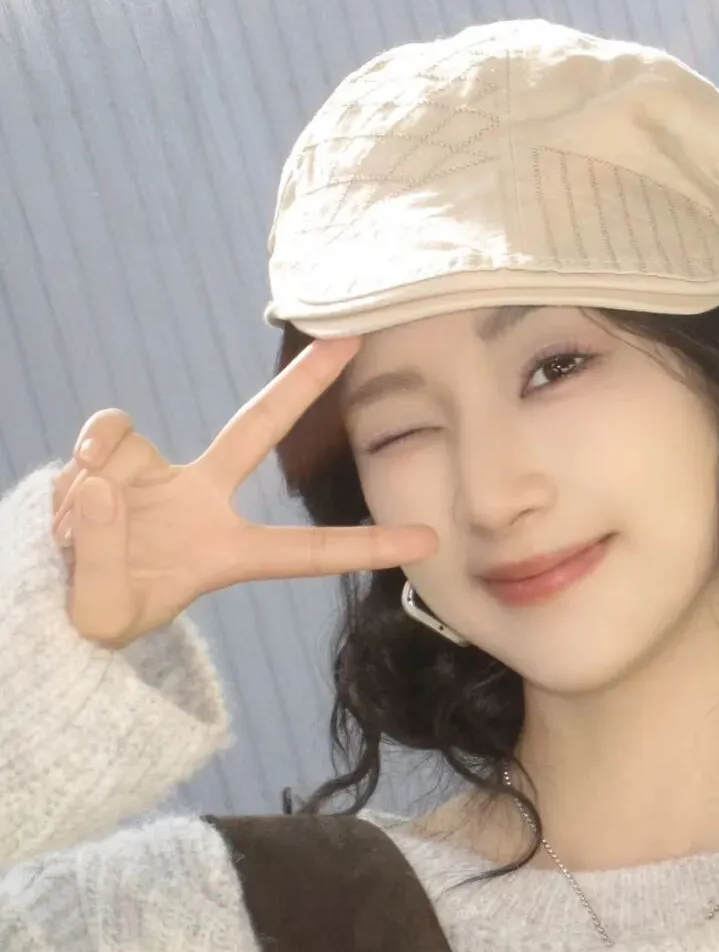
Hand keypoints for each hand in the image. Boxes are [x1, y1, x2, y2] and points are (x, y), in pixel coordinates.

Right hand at [50, 338, 436, 647]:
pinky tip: (70, 492)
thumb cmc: (101, 614)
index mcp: (227, 553)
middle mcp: (205, 500)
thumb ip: (102, 559)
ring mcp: (162, 474)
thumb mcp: (103, 614)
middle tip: (355, 338)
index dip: (366, 546)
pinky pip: (104, 438)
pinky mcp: (118, 457)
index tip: (431, 540)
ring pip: (129, 450)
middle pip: (262, 425)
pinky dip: (81, 462)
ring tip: (73, 534)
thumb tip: (105, 488)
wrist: (55, 594)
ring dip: (92, 490)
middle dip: (305, 380)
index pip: (308, 553)